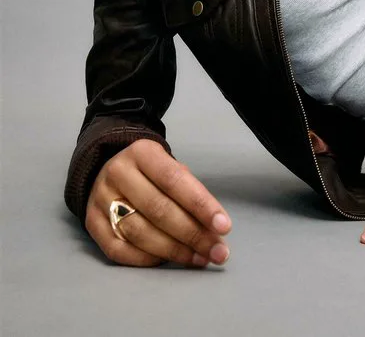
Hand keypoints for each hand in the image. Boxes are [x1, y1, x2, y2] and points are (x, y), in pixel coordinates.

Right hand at [85, 139, 231, 267]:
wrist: (109, 169)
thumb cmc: (150, 172)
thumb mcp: (170, 167)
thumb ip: (190, 191)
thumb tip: (214, 227)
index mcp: (142, 153)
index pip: (174, 180)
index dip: (201, 205)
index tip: (224, 226)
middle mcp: (118, 172)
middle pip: (159, 210)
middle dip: (193, 235)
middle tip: (217, 252)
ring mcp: (100, 198)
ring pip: (140, 233)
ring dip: (175, 251)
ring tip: (199, 259)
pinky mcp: (91, 223)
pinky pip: (119, 250)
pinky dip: (147, 260)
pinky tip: (168, 261)